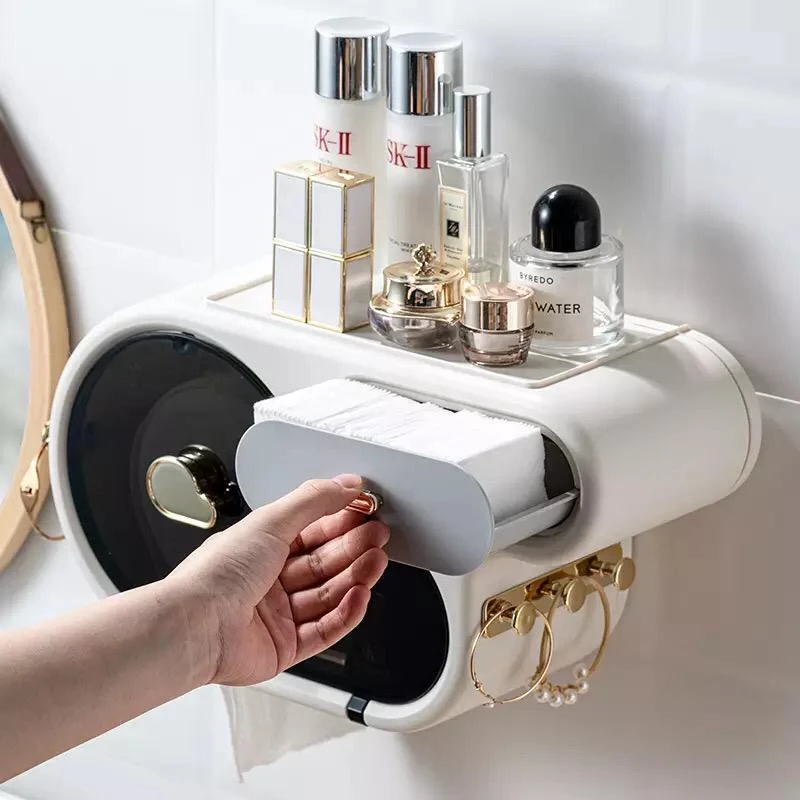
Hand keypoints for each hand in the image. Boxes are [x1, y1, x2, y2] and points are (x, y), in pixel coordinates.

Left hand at [167, 475, 388, 685]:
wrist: (194, 628)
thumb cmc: (217, 575)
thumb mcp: (270, 521)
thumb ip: (313, 500)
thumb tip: (345, 484)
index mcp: (260, 548)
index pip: (311, 530)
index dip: (340, 519)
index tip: (365, 508)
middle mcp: (268, 581)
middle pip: (323, 562)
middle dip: (353, 547)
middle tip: (378, 534)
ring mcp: (277, 616)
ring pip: (328, 594)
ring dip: (355, 576)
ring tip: (376, 561)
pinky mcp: (285, 648)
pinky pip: (325, 629)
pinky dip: (346, 613)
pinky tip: (360, 595)